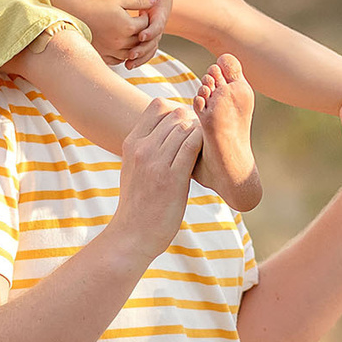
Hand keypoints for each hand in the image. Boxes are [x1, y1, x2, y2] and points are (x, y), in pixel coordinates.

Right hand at [65, 0, 164, 64]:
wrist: (74, 13)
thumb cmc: (97, 3)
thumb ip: (139, 0)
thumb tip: (155, 1)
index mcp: (127, 26)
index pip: (146, 24)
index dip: (145, 17)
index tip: (141, 12)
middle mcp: (121, 41)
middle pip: (140, 40)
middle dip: (142, 32)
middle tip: (139, 25)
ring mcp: (112, 50)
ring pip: (131, 52)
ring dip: (134, 45)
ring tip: (130, 35)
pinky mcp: (104, 55)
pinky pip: (119, 59)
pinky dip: (123, 54)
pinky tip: (120, 45)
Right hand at [107, 98, 198, 259]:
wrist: (132, 234)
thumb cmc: (137, 204)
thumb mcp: (132, 169)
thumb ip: (145, 149)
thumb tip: (164, 134)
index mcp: (132, 143)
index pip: (158, 106)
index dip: (178, 110)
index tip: (188, 126)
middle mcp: (142, 148)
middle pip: (176, 114)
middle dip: (195, 121)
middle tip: (205, 137)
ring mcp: (155, 162)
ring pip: (186, 127)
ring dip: (201, 133)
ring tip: (209, 146)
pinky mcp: (171, 178)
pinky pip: (192, 146)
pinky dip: (203, 144)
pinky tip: (209, 154)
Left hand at [124, 0, 173, 67]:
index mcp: (161, 15)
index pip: (157, 26)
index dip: (150, 32)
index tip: (141, 36)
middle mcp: (158, 27)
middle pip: (153, 42)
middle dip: (142, 50)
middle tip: (130, 56)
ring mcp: (153, 34)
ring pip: (148, 50)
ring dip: (139, 59)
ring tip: (127, 65)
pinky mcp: (147, 38)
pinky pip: (144, 52)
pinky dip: (137, 59)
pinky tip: (126, 65)